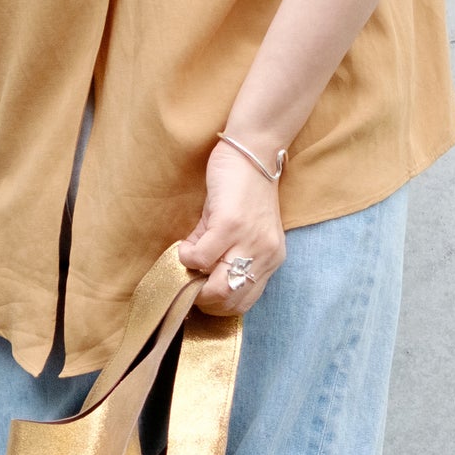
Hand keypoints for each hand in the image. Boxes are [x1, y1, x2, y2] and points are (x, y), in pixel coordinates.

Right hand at [178, 141, 286, 315]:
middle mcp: (265, 255)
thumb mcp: (239, 229)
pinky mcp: (230, 226)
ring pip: (218, 288)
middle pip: (231, 302)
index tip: (200, 294)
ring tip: (188, 264)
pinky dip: (187, 257)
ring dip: (195, 282)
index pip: (244, 301)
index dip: (218, 305)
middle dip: (204, 299)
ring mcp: (249, 242)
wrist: (252, 150)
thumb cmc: (244, 189)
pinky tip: (184, 246)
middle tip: (189, 283)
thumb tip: (193, 271)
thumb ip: (221, 253)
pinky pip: (202, 258)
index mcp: (270, 259)